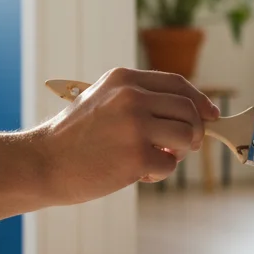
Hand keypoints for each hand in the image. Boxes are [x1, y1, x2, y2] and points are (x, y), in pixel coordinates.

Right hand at [34, 68, 220, 205]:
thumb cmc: (73, 138)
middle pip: (189, 110)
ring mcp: (135, 126)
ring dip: (178, 153)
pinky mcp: (136, 156)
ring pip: (187, 136)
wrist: (43, 162)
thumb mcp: (102, 100)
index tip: (210, 114)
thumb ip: (138, 99)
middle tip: (182, 147)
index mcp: (123, 79)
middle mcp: (132, 97)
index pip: (177, 84)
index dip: (199, 100)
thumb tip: (188, 112)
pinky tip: (137, 173)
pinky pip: (169, 165)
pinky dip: (158, 173)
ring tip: (155, 159)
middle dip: (194, 131)